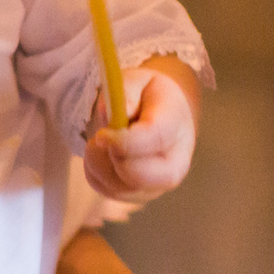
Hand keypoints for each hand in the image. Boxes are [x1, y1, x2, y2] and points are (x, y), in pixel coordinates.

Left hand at [84, 58, 198, 201]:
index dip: (124, 141)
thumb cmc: (149, 96)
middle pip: (138, 176)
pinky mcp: (141, 194)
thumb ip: (126, 90)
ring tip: (100, 140)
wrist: (165, 115)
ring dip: (98, 164)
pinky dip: (96, 174)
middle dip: (110, 157)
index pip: (155, 140)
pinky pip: (109, 192)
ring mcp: (159, 184)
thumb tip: (119, 114)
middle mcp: (175, 162)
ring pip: (119, 188)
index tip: (102, 135)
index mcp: (177, 126)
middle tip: (100, 137)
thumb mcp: (138, 79)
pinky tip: (102, 154)